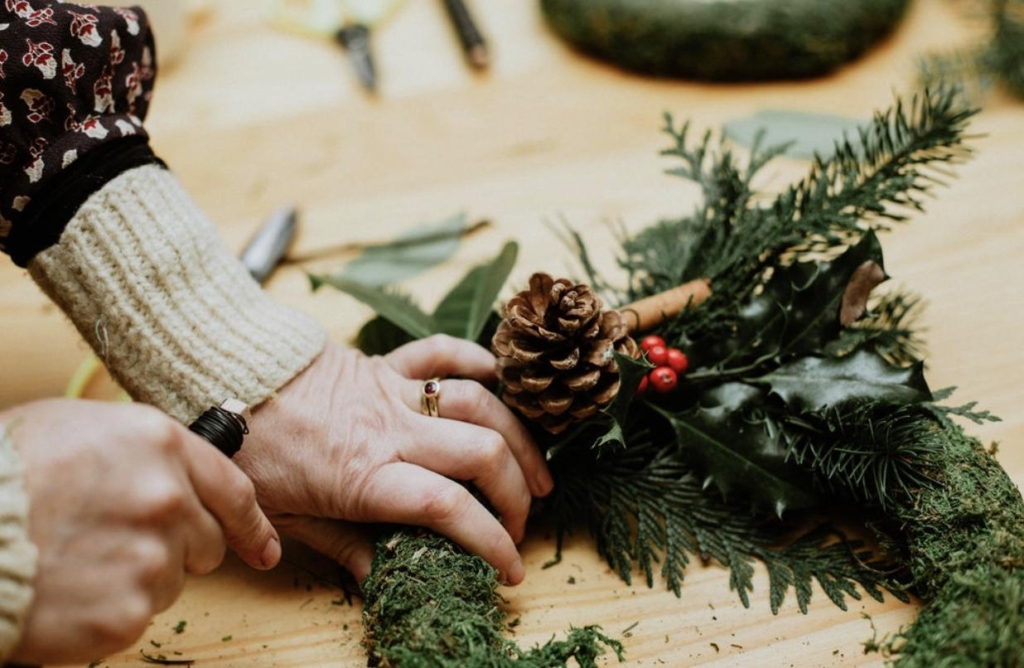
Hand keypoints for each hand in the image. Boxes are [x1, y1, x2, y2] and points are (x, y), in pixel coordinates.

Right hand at [3, 399, 279, 664]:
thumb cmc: (4, 470)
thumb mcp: (80, 426)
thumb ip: (145, 451)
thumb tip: (177, 474)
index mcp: (160, 445)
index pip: (235, 492)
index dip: (253, 524)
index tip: (264, 546)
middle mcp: (168, 499)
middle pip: (208, 542)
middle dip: (178, 547)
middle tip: (121, 543)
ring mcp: (151, 559)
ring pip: (173, 581)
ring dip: (139, 577)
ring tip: (80, 559)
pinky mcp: (127, 612)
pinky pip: (137, 615)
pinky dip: (110, 610)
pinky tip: (71, 589)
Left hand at [236, 335, 552, 584]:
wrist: (224, 382)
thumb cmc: (253, 455)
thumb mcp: (289, 517)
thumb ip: (343, 547)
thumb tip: (383, 580)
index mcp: (368, 477)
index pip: (451, 510)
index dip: (493, 542)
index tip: (510, 569)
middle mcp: (392, 433)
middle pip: (482, 456)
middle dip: (517, 494)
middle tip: (519, 523)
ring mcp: (393, 393)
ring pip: (478, 405)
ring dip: (516, 438)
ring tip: (534, 471)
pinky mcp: (385, 365)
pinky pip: (441, 353)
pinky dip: (476, 360)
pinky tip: (498, 379)